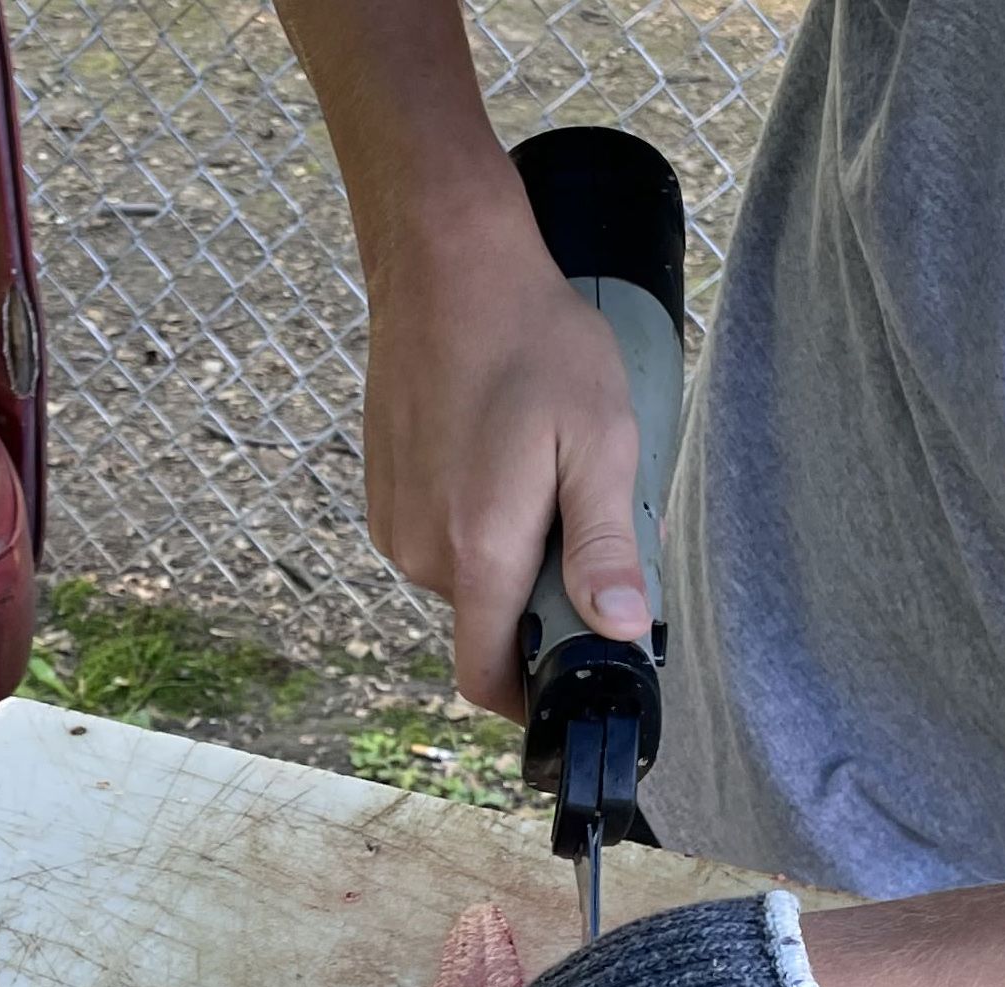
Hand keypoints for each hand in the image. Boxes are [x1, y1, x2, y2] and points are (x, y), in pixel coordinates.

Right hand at [361, 194, 651, 716]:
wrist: (446, 270)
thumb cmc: (532, 342)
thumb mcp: (600, 439)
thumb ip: (605, 545)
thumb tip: (621, 629)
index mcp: (479, 550)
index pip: (487, 677)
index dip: (531, 698)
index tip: (575, 675)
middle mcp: (422, 553)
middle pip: (487, 623)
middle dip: (536, 598)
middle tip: (579, 514)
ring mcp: (394, 526)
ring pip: (464, 581)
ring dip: (506, 554)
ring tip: (536, 470)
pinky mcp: (383, 499)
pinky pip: (438, 542)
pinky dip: (474, 523)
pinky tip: (496, 455)